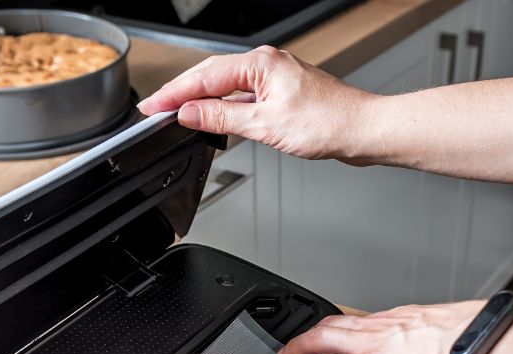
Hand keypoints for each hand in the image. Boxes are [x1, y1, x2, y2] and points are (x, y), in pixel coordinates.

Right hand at [137, 46, 379, 161]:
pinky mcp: (281, 92)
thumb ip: (221, 118)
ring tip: (175, 113)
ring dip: (200, 99)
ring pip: (225, 85)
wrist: (361, 130)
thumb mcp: (265, 125)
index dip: (173, 94)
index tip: (151, 107)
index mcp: (260, 63)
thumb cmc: (327, 123)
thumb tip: (189, 113)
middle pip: (210, 75)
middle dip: (180, 93)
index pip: (203, 77)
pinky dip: (222, 106)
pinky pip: (241, 94)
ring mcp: (274, 77)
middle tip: (154, 110)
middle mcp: (266, 64)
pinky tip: (212, 117)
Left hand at [276, 303, 484, 353]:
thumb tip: (462, 353)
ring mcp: (368, 345)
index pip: (369, 320)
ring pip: (321, 337)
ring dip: (300, 345)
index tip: (346, 331)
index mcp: (407, 319)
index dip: (352, 325)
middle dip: (315, 330)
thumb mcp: (459, 334)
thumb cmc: (475, 344)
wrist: (472, 348)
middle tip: (301, 339)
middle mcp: (382, 326)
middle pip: (336, 322)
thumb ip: (448, 342)